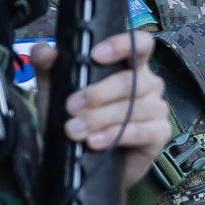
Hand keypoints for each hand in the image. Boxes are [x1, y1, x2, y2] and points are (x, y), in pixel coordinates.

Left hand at [33, 31, 174, 190]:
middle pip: (132, 80)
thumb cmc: (78, 118)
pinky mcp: (159, 134)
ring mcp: (157, 108)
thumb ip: (48, 67)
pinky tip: (95, 141)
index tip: (95, 56)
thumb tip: (45, 51)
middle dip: (98, 93)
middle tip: (71, 106)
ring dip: (101, 118)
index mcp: (130, 66)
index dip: (122, 45)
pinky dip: (115, 135)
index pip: (140, 44)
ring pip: (134, 107)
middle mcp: (148, 84)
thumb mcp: (57, 90)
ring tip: (75, 130)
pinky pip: (141, 131)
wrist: (85, 161)